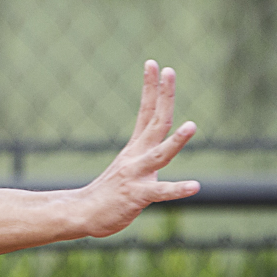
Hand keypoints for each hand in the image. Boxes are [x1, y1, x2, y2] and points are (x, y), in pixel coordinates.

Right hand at [80, 61, 199, 237]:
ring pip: (160, 154)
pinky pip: (161, 192)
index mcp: (135, 148)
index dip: (151, 88)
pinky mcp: (138, 195)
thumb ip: (142, 157)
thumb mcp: (126, 167)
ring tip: (193, 126)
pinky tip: (195, 186)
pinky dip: (177, 189)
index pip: (146, 111)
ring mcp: (137, 174)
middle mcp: (136, 156)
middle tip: (169, 71)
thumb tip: (153, 148)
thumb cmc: (106, 193)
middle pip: (156, 122)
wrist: (82, 213)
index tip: (153, 64)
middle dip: (164, 96)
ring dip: (177, 141)